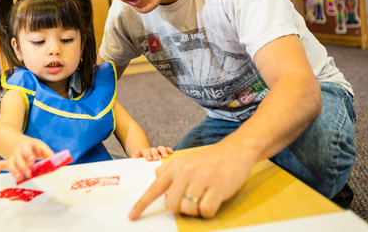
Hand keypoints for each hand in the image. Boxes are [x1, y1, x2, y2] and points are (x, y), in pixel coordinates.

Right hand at [0, 138, 53, 180]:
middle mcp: (18, 151)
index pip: (27, 149)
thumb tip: (55, 160)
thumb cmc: (34, 147)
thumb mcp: (41, 147)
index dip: (29, 153)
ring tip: (18, 178)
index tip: (32, 159)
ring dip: (13, 171)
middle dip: (23, 166)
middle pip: (18, 158)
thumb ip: (48, 153)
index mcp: (27, 145)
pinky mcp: (9, 162)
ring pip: (10, 163)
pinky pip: (1, 164)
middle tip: (29, 174)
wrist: (22, 143)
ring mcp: (12, 157)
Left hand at [129, 143, 255, 219]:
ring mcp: (201, 180)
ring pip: (188, 210)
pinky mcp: (217, 188)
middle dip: (180, 208)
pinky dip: (209, 211)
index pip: (154, 189)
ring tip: (204, 197)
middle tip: (192, 199)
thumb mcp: (184, 160)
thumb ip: (168, 171)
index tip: (132, 217)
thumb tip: (157, 182)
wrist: (235, 150)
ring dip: (196, 210)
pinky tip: (213, 200)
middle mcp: (185, 172)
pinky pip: (206, 211)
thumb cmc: (208, 160)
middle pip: (171, 205)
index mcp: (174, 167)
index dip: (141, 205)